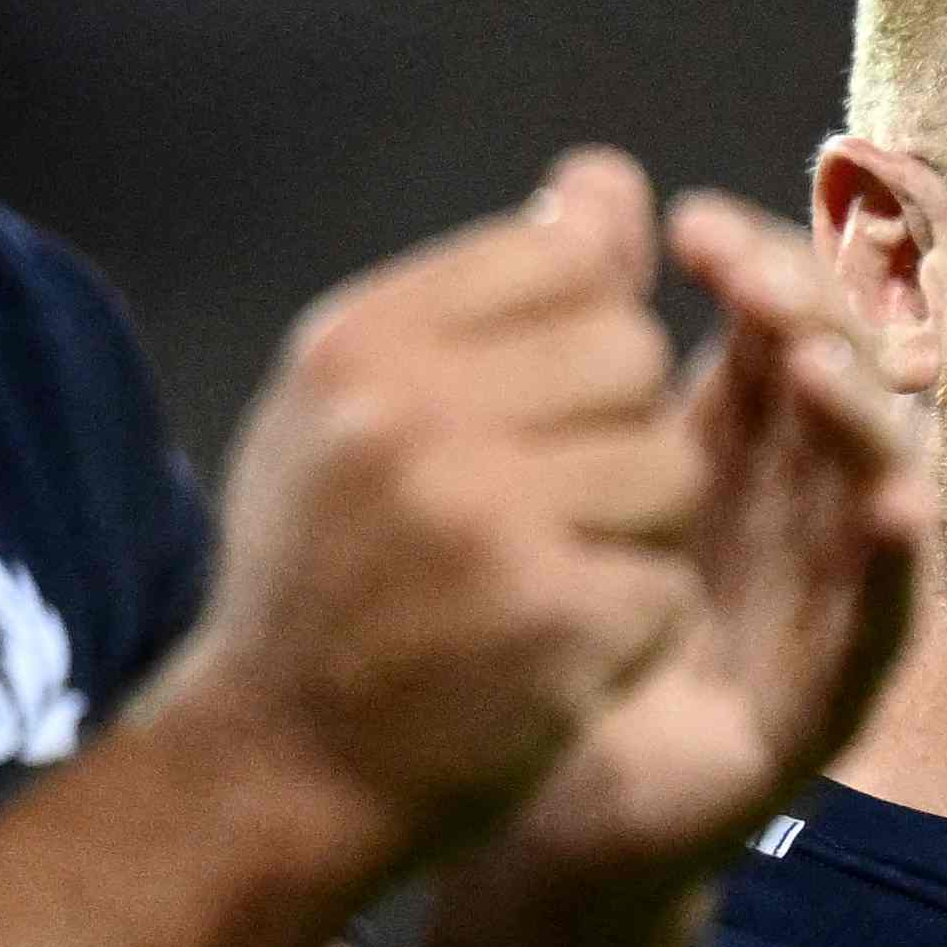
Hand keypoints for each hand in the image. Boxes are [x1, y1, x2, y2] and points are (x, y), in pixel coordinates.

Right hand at [176, 153, 700, 874]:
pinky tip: (553, 647)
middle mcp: (410, 415)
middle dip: (613, 425)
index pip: (562, 258)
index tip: (517, 411)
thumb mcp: (367, 404)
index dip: (574, 335)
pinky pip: (668, 577)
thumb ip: (493, 294)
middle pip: (631, 350)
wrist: (277, 766)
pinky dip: (633, 620)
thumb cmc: (332, 567)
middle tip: (538, 507)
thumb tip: (609, 180)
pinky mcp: (550, 621)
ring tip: (546, 574)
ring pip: (669, 460)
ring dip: (636, 527)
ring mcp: (483, 520)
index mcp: (361, 341)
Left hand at [440, 194, 927, 946]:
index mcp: (730, 449)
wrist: (500, 816)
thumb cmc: (530, 633)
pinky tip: (890, 511)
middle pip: (847, 388)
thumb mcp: (548, 471)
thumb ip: (577, 340)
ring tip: (811, 367)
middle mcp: (793, 515)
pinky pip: (882, 633)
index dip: (758, 267)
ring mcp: (818, 608)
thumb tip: (594, 173)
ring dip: (865, 420)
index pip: (781, 327)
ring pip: (884, 490)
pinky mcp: (819, 710)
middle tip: (749, 281)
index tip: (688, 228)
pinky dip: (896, 570)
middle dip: (815, 320)